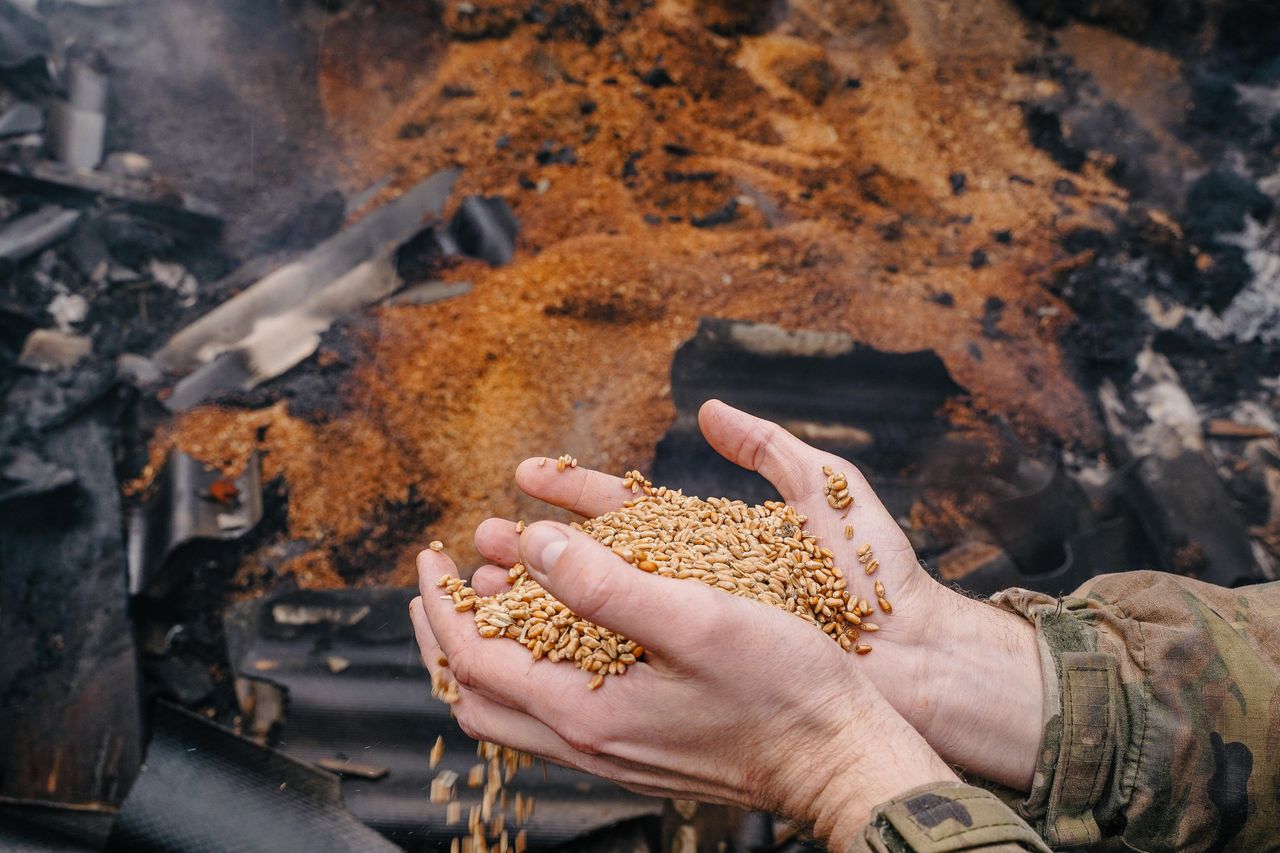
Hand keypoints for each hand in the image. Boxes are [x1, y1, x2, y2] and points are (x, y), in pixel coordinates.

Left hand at [467, 400, 1043, 788]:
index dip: (439, 603)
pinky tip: (554, 636)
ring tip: (486, 598)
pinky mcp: (635, 751)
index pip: (471, 660)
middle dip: (443, 633)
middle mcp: (585, 742)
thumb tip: (534, 544)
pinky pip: (548, 717)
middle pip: (473, 695)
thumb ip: (608, 583)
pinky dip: (527, 671)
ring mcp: (609, 754)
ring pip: (508, 711)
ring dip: (483, 653)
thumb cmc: (783, 688)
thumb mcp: (697, 618)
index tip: (431, 552)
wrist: (838, 758)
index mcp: (584, 710)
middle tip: (437, 580)